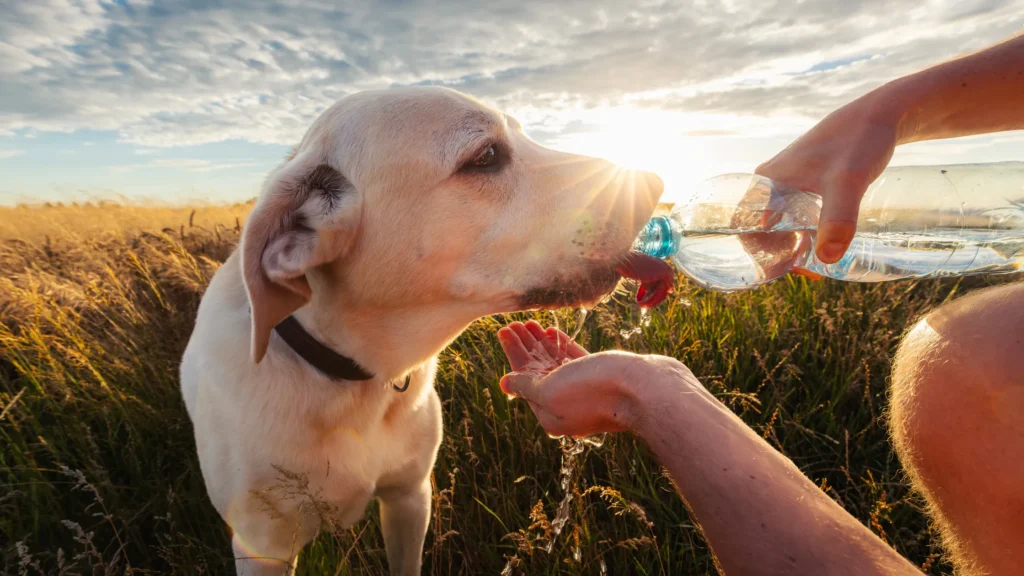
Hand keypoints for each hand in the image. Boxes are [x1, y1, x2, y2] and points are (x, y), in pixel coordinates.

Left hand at [497, 320, 639, 436]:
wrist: (645, 389)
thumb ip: (526, 387)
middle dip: (524, 346)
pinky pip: (575, 361)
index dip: (513, 354)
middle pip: (538, 371)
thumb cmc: (594, 391)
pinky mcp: (602, 378)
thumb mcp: (550, 391)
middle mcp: (566, 405)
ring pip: (556, 364)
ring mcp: (585, 391)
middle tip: (512, 324)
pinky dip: (562, 347)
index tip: (503, 331)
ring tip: (529, 323)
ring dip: (541, 343)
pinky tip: (553, 332)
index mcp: (550, 414)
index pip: (524, 380)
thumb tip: (505, 383)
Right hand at [756, 89, 900, 263]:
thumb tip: (828, 259)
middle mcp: (770, 181)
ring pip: (780, 220)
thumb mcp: (848, 182)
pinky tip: (825, 239)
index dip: (762, 255)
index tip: (790, 272)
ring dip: (794, 243)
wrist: (882, 113)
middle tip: (812, 272)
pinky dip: (805, 229)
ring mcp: (788, 179)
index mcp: (766, 182)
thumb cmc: (860, 142)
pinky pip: (794, 211)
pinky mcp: (806, 178)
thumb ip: (838, 219)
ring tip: (820, 262)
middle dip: (781, 254)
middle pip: (762, 228)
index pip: (746, 229)